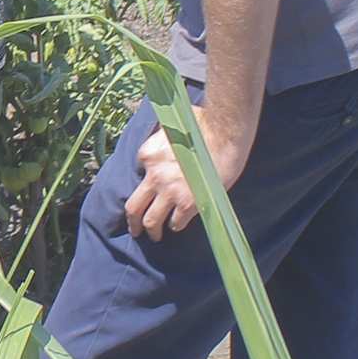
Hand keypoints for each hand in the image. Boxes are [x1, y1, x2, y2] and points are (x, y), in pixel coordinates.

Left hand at [124, 106, 254, 240]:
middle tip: (135, 230)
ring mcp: (170, 191)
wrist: (224, 131)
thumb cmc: (203, 122)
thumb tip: (166, 137)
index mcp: (147, 154)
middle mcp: (154, 176)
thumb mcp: (172, 125)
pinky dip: (175, 226)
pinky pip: (176, 222)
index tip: (152, 187)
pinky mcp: (188, 203)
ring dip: (152, 231)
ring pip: (151, 220)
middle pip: (134, 207)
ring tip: (154, 236)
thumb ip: (164, 136)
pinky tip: (177, 226)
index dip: (147, 180)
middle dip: (133, 222)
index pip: (140, 172)